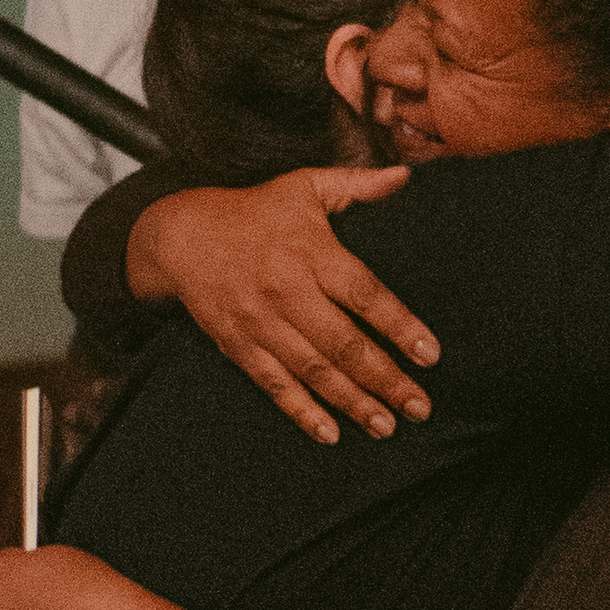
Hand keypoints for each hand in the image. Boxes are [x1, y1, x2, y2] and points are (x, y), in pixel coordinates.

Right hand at [133, 172, 435, 443]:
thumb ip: (356, 184)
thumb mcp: (303, 187)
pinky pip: (273, 384)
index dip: (399, 326)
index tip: (431, 355)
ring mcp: (260, 321)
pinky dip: (301, 411)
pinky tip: (330, 433)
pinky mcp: (238, 344)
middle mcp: (286, 290)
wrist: (179, 234)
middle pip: (343, 342)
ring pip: (312, 370)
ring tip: (386, 427)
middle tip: (420, 408)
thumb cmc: (254, 211)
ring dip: (351, 402)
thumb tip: (405, 176)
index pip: (364, 294)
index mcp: (311, 252)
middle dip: (385, 379)